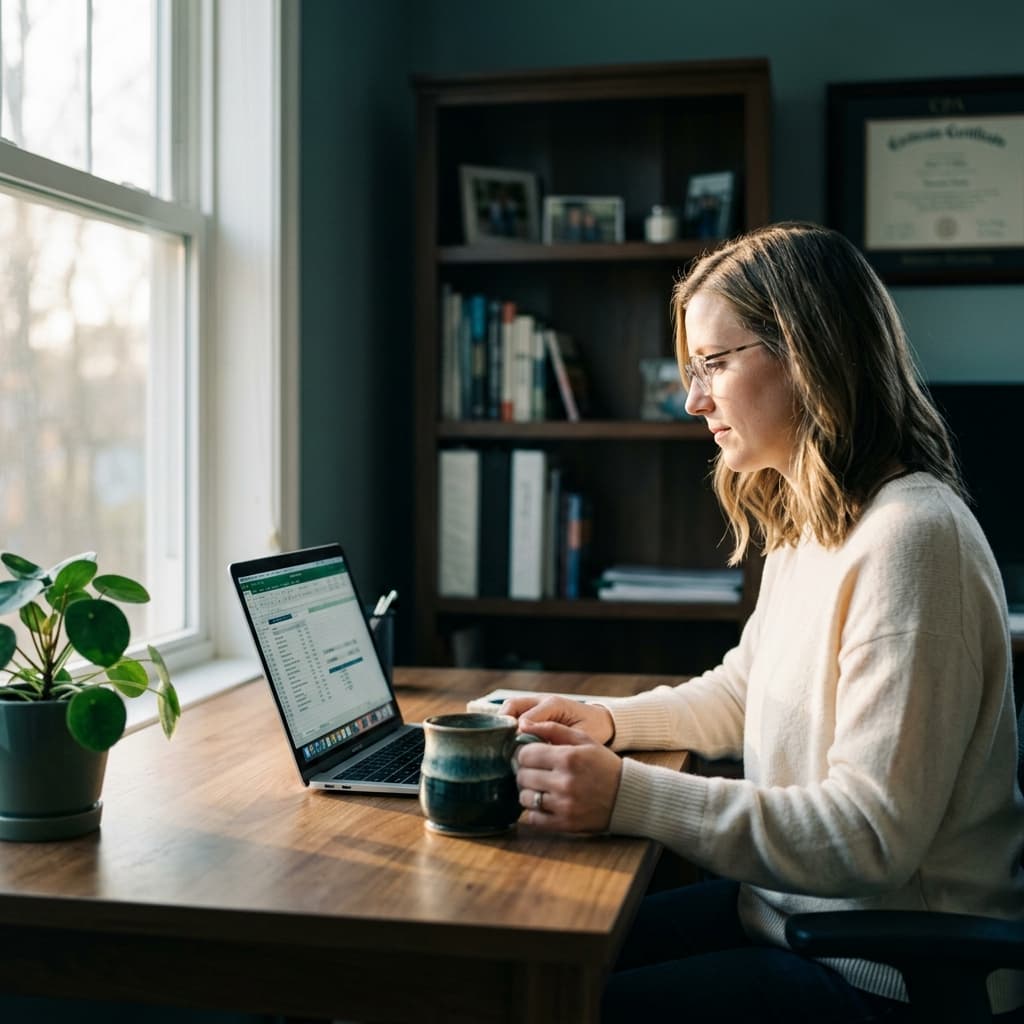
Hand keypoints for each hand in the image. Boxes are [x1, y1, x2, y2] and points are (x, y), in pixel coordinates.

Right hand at [500, 695, 614, 745]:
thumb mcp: (581, 736)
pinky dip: (508, 722)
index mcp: (554, 705)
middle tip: (502, 744)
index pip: (527, 718)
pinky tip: (507, 739)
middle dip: (504, 723)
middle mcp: (542, 700)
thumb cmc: (593, 729)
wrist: (601, 720)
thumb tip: (537, 749)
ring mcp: (537, 702)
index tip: (516, 751)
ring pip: (510, 706)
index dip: (518, 735)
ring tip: (501, 742)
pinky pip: (514, 711)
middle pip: (513, 705)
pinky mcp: (534, 708)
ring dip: (503, 722)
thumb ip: (560, 740)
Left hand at [514, 721, 622, 833]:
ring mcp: (563, 805)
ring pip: (525, 797)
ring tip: (540, 786)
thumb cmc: (603, 764)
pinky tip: (545, 802)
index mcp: (568, 758)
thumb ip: (552, 729)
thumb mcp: (583, 740)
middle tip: (535, 770)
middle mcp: (564, 782)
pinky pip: (533, 818)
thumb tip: (523, 724)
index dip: (524, 753)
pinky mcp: (564, 824)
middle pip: (522, 775)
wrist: (626, 796)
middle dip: (525, 771)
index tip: (530, 755)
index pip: (525, 754)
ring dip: (529, 791)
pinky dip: (534, 810)